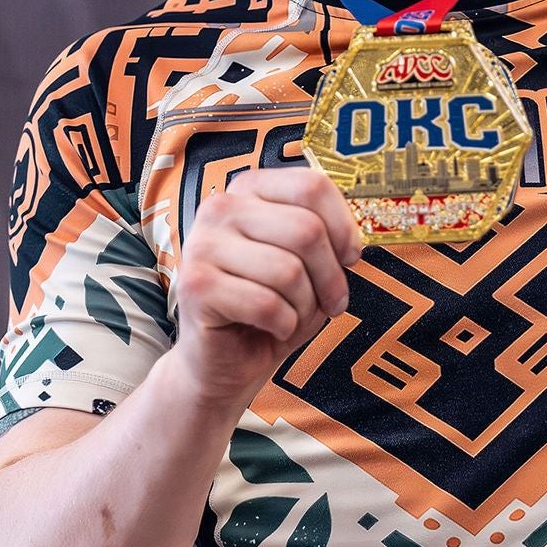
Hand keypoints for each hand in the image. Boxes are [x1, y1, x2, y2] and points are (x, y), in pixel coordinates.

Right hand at [173, 167, 360, 413]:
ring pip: (289, 270)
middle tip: (331, 303)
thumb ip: (325, 237)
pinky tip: (272, 328)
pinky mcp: (195, 286)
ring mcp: (202, 245)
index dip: (343, 228)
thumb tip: (351, 243)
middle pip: (306, 230)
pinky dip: (284, 325)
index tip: (349, 258)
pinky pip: (266, 304)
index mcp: (248, 189)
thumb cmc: (269, 307)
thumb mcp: (307, 265)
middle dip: (331, 277)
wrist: (223, 360)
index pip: (311, 186)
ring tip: (292, 317)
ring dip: (305, 306)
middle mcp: (220, 208)